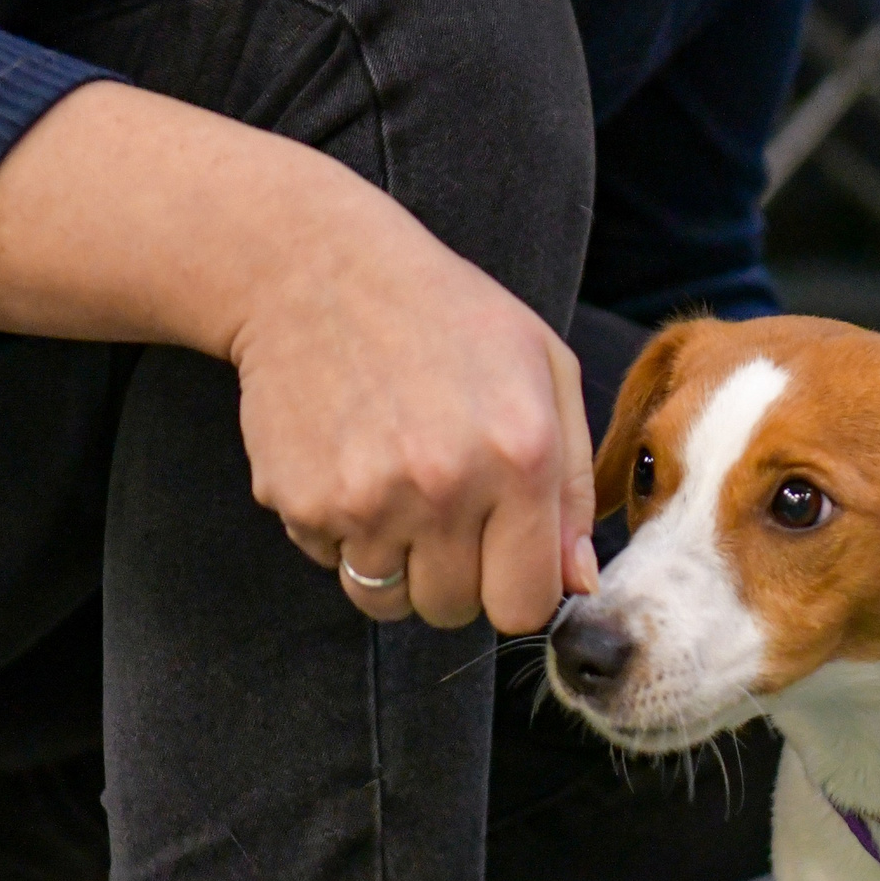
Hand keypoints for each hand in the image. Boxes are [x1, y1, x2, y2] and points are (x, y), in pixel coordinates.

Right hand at [0, 82, 596, 631]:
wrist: (316, 268)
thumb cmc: (449, 318)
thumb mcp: (545, 373)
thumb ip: (573, 488)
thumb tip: (580, 583)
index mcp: (519, 458)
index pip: (525, 605)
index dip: (518, 591)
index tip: (506, 561)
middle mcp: (443, 486)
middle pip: (455, 612)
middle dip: (457, 579)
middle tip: (445, 511)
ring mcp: (365, 499)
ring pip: (388, 601)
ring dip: (398, 565)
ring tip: (398, 488)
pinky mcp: (300, 501)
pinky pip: (331, 563)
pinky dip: (343, 533)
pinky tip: (352, 463)